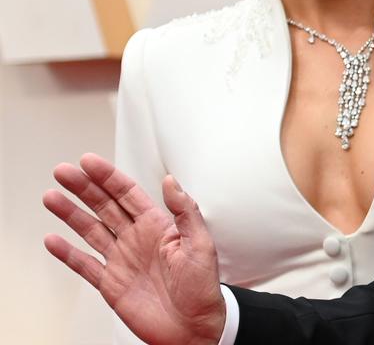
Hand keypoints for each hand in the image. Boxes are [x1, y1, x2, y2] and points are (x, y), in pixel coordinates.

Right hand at [43, 154, 225, 344]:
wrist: (194, 328)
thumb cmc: (204, 288)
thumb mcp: (201, 244)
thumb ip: (185, 212)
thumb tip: (171, 181)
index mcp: (159, 226)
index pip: (128, 194)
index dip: (108, 177)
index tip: (88, 161)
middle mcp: (137, 239)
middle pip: (104, 206)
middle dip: (84, 188)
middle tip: (62, 171)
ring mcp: (122, 260)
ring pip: (90, 231)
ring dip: (71, 214)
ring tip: (52, 197)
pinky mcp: (111, 284)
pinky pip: (84, 265)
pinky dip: (67, 254)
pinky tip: (53, 240)